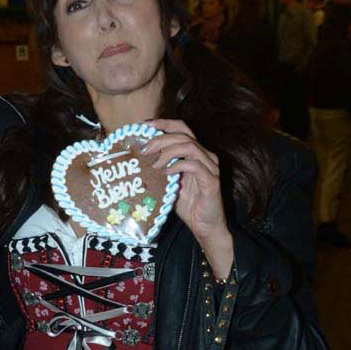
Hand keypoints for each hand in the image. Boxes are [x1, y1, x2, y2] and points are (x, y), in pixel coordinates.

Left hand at [141, 118, 232, 273]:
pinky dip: (178, 165)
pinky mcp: (212, 180)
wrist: (205, 226)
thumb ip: (160, 168)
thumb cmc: (188, 204)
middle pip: (183, 135)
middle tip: (144, 149)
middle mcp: (206, 156)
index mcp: (196, 153)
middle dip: (161, 139)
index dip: (165, 123)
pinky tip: (166, 173)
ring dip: (168, 152)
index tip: (146, 125)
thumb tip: (139, 158)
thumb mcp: (169, 182)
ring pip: (190, 147)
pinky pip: (194, 165)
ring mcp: (211, 167)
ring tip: (154, 163)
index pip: (182, 129)